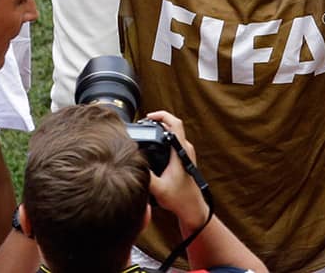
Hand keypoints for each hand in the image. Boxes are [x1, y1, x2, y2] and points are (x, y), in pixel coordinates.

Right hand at [145, 111, 208, 231]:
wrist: (192, 208)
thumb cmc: (179, 199)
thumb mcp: (158, 189)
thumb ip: (146, 177)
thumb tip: (132, 166)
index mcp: (181, 152)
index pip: (175, 123)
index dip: (162, 115)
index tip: (148, 116)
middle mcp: (185, 149)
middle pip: (174, 125)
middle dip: (158, 120)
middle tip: (144, 122)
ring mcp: (186, 153)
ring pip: (174, 133)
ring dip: (161, 129)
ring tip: (147, 130)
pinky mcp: (184, 158)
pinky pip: (173, 141)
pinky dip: (164, 137)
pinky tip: (153, 144)